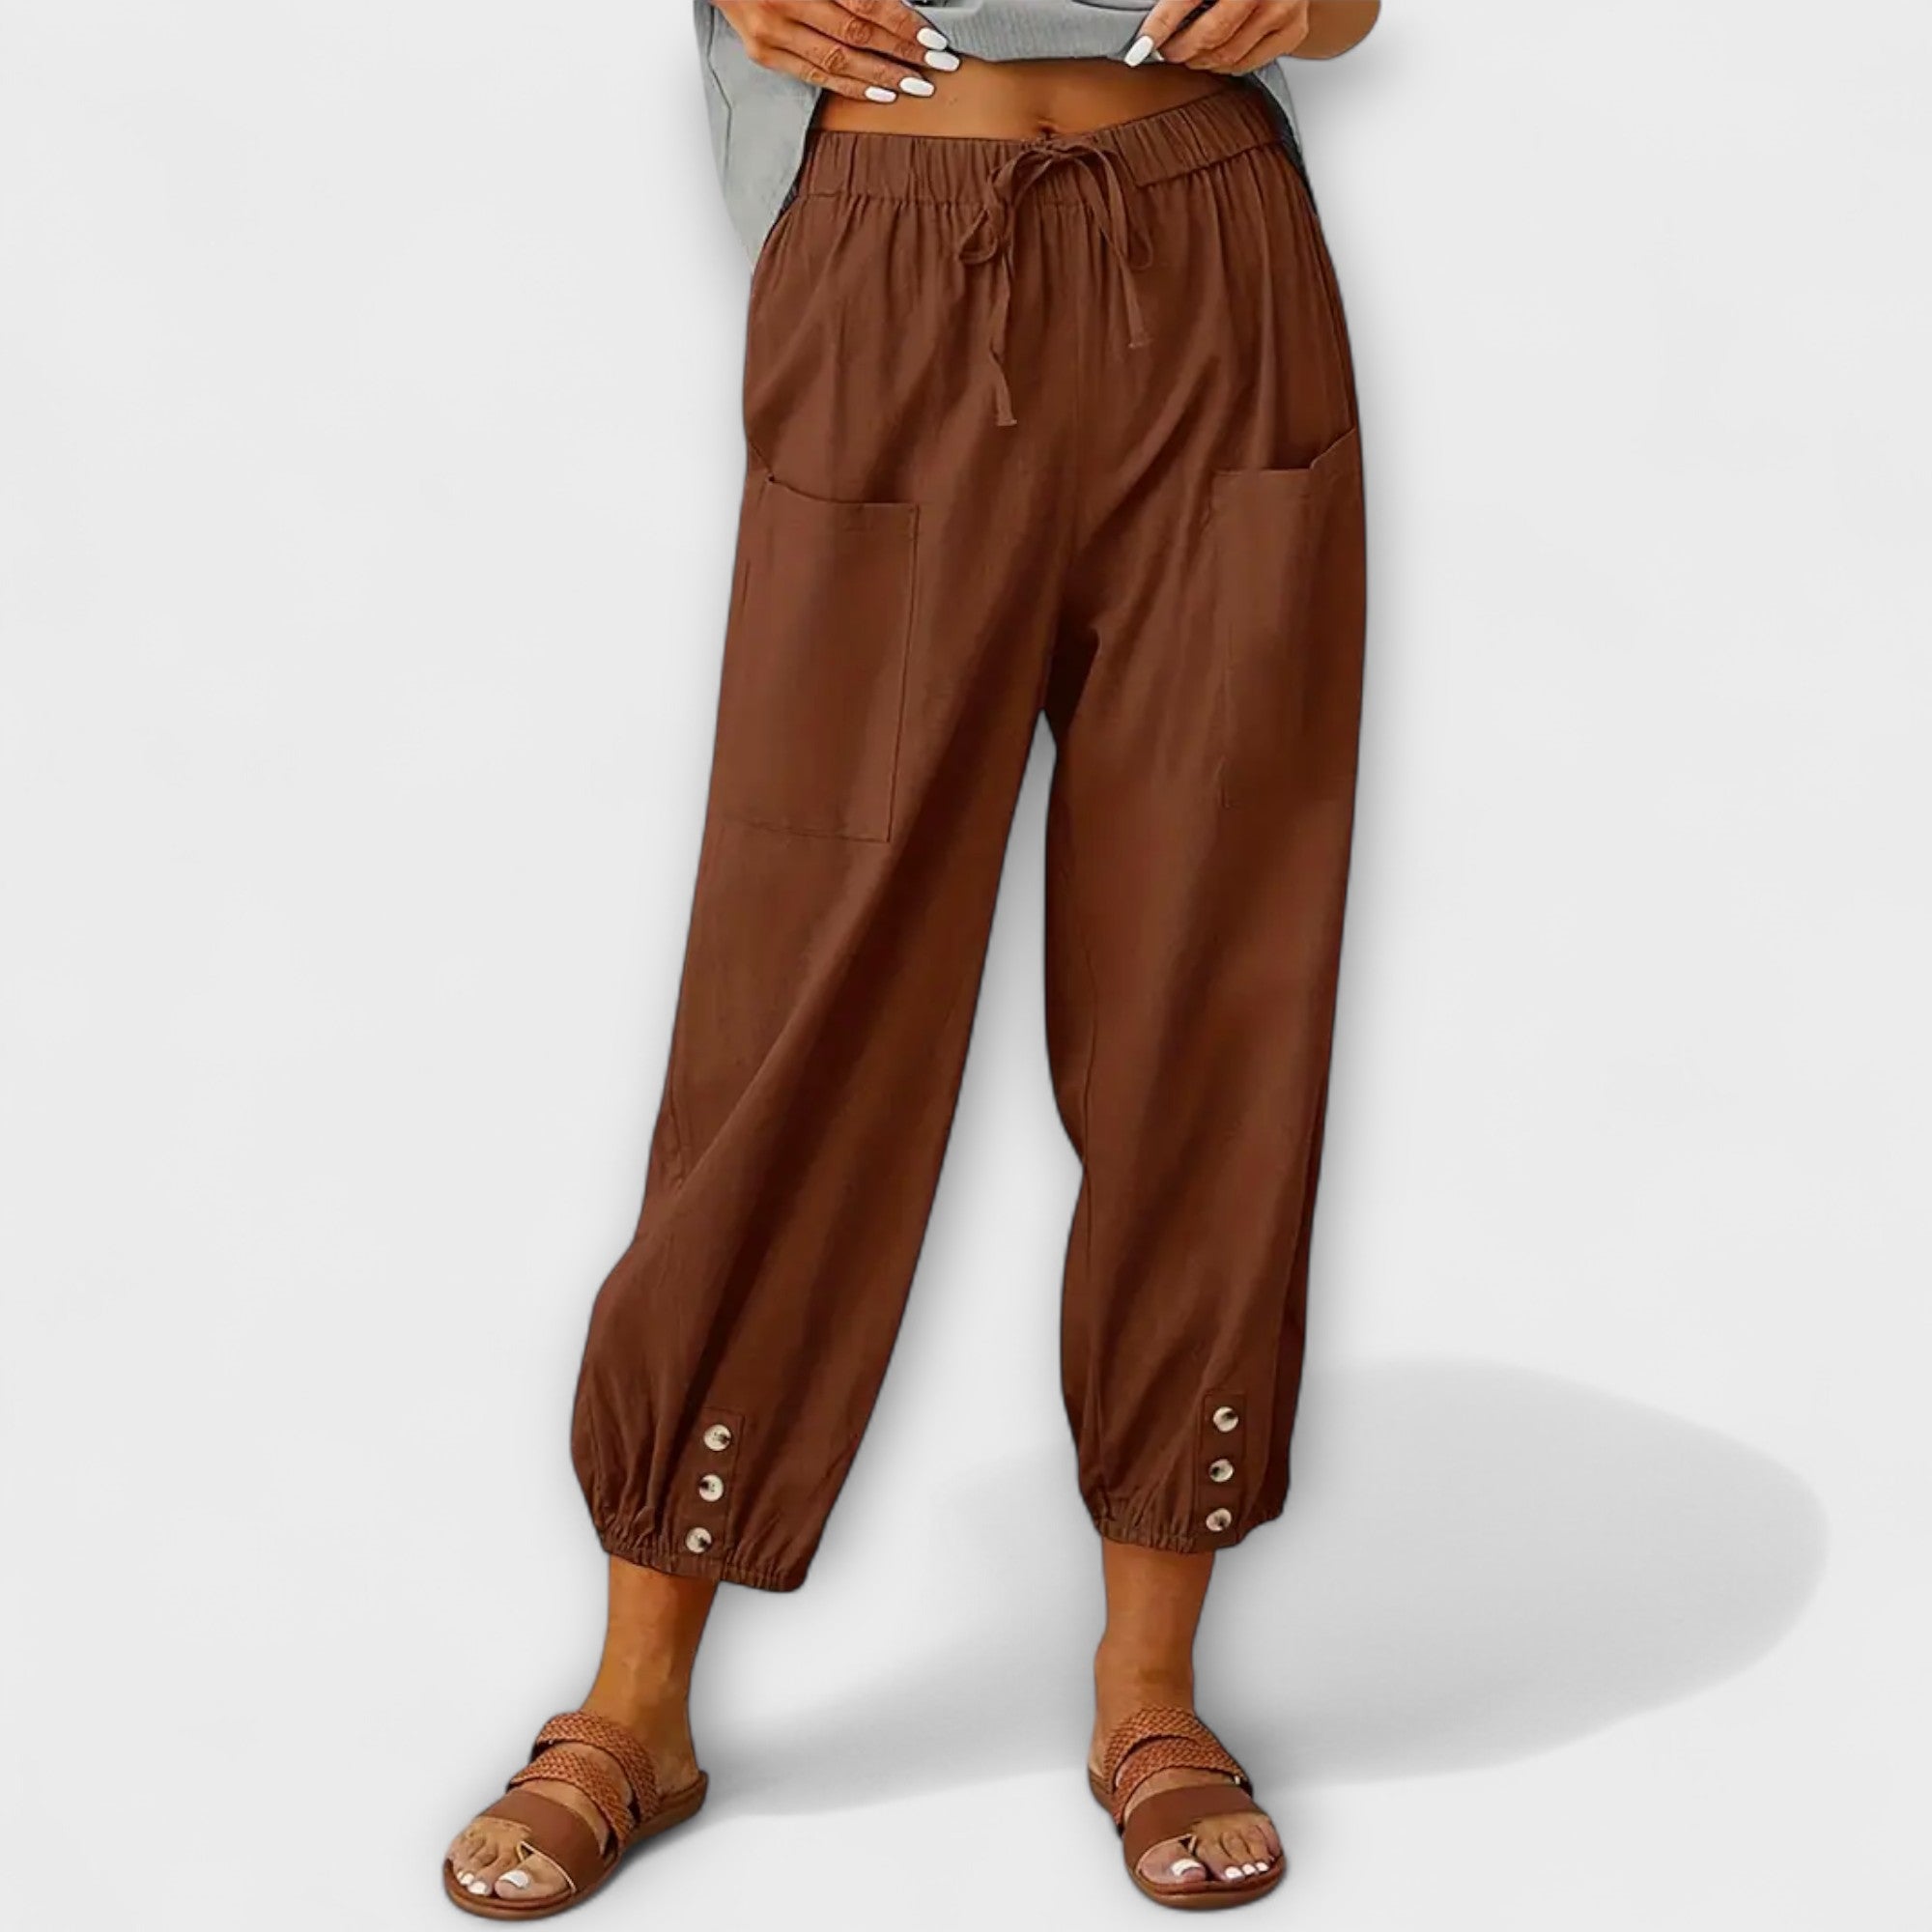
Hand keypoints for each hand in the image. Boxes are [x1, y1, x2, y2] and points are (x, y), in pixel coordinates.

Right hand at [711, 1, 957, 102]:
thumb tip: (897, 4)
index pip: (865, 2)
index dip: (903, 23)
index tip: (934, 39)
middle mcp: (785, 3)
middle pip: (857, 35)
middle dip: (903, 52)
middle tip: (939, 66)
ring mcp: (772, 31)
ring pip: (837, 62)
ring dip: (882, 76)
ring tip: (917, 86)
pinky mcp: (763, 52)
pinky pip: (814, 77)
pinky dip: (850, 86)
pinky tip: (879, 93)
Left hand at [1127, 1, 1311, 73]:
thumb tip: (1154, 23)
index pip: (1185, 0)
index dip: (1159, 27)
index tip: (1139, 49)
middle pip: (1209, 36)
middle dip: (1180, 50)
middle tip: (1165, 50)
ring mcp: (1282, 10)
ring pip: (1227, 56)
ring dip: (1200, 61)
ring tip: (1188, 53)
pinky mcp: (1293, 30)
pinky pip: (1248, 63)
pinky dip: (1225, 66)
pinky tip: (1214, 55)